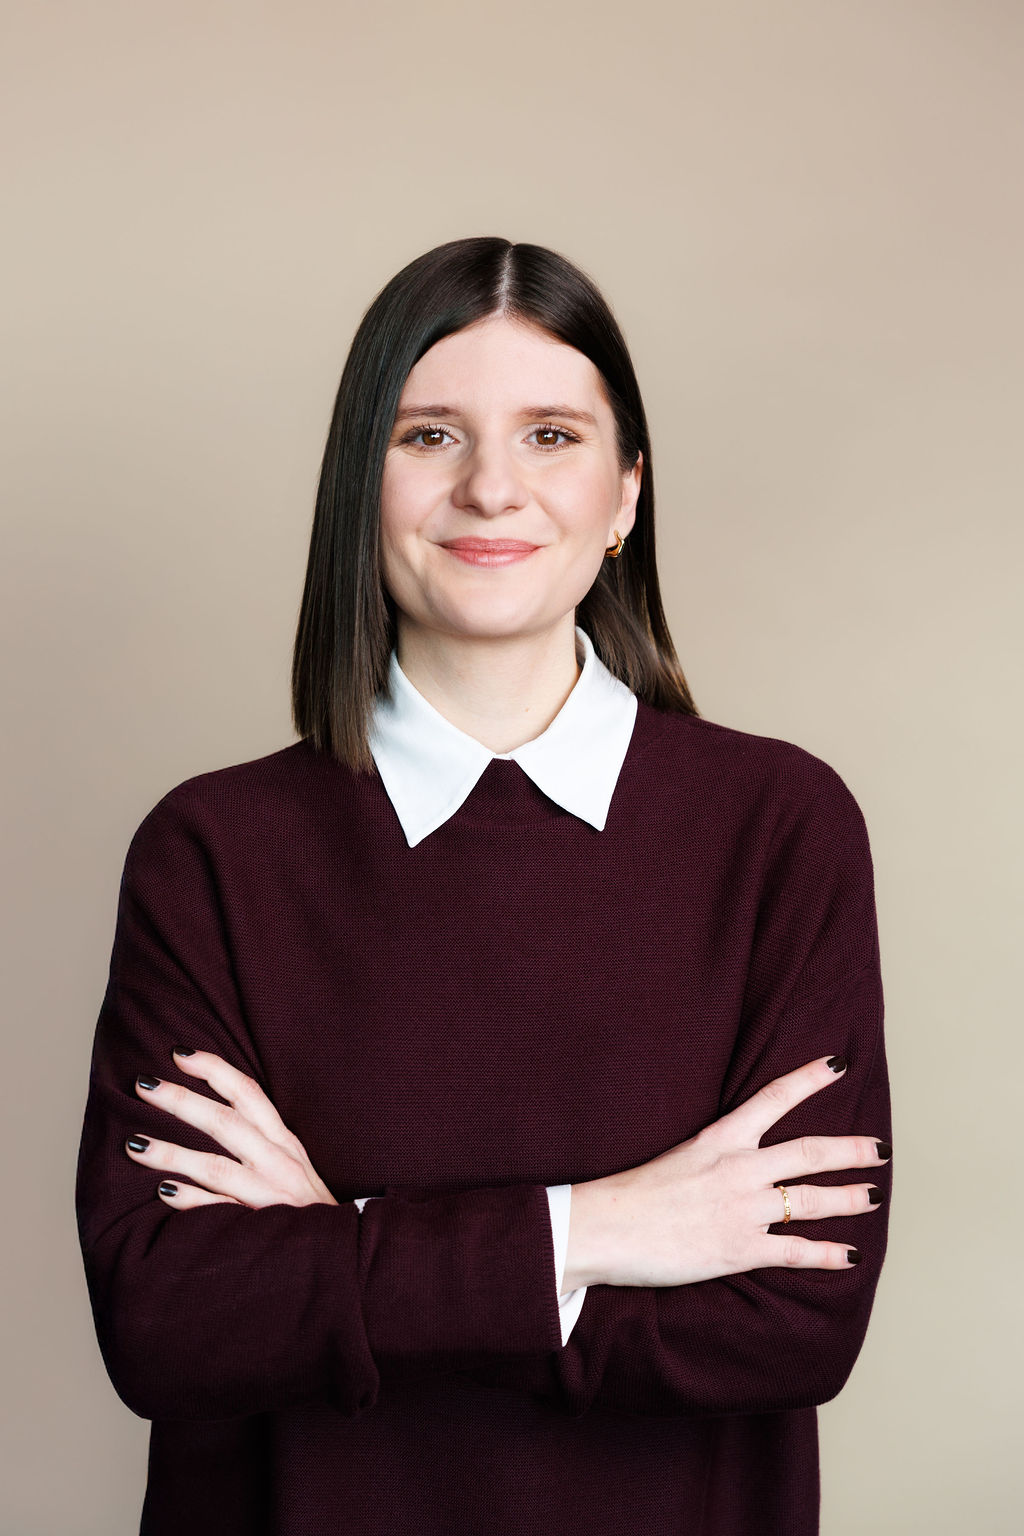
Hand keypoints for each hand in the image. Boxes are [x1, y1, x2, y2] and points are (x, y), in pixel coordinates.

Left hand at [124, 1048, 338, 1209]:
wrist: (343, 1251)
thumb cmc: (309, 1207)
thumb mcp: (293, 1163)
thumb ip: (261, 1140)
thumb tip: (213, 1113)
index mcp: (283, 1142)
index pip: (248, 1094)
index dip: (214, 1070)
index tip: (179, 1053)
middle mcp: (278, 1162)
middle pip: (225, 1122)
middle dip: (181, 1101)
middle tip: (142, 1085)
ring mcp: (270, 1194)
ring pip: (216, 1167)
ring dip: (172, 1154)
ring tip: (133, 1145)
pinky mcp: (262, 1227)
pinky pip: (221, 1211)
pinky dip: (192, 1201)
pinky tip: (163, 1193)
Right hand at [563, 1054, 890, 1289]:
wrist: (606, 1227)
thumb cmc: (631, 1193)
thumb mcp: (677, 1156)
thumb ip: (711, 1156)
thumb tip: (733, 1160)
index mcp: (720, 1138)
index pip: (774, 1098)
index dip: (809, 1079)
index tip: (838, 1065)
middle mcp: (739, 1168)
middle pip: (810, 1152)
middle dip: (850, 1150)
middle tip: (879, 1149)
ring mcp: (743, 1208)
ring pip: (812, 1199)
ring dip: (848, 1197)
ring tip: (872, 1195)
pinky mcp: (740, 1248)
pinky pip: (796, 1250)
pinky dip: (828, 1254)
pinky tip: (850, 1255)